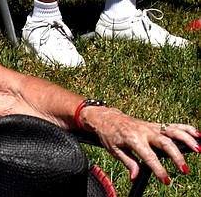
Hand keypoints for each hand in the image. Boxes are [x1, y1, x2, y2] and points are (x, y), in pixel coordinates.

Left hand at [82, 106, 200, 183]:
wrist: (107, 117)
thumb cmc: (110, 135)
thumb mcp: (114, 150)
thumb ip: (127, 162)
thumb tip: (134, 176)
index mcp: (132, 139)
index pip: (148, 156)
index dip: (158, 169)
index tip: (165, 180)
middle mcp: (144, 131)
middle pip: (164, 143)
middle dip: (176, 157)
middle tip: (184, 170)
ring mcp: (151, 127)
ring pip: (172, 131)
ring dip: (186, 139)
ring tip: (198, 149)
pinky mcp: (155, 125)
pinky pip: (172, 125)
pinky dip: (186, 128)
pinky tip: (197, 134)